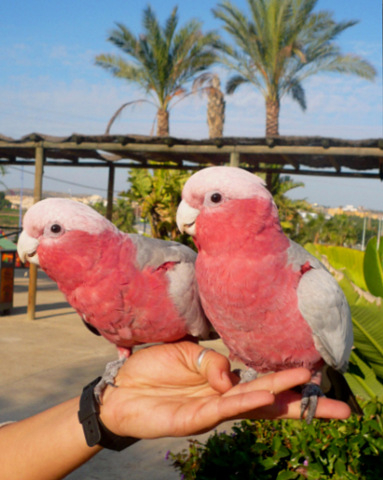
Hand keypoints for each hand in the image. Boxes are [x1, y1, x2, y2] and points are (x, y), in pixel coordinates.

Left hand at [100, 342, 350, 438]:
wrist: (121, 387)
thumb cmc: (154, 369)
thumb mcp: (186, 353)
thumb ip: (212, 361)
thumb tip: (232, 375)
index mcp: (225, 382)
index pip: (264, 383)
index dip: (289, 381)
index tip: (316, 376)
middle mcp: (225, 399)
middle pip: (271, 402)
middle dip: (303, 404)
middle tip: (341, 409)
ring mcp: (212, 411)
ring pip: (252, 405)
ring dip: (280, 395)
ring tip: (307, 387)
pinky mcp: (194, 420)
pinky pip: (223, 410)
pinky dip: (244, 401)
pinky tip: (263, 395)